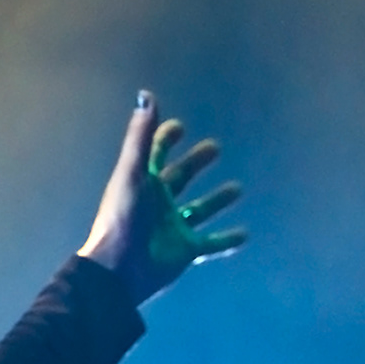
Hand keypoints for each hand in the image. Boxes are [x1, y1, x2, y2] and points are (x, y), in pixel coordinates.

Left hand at [78, 91, 246, 306]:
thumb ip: (140, 136)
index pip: (155, 154)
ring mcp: (173, 227)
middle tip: (215, 148)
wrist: (119, 269)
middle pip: (180, 177)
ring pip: (199, 209)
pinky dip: (227, 241)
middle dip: (196, 163)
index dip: (164, 138)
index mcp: (143, 182)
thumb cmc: (122, 217)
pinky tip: (245, 234)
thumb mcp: (132, 172)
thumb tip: (146, 95)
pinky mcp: (185, 250)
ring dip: (217, 200)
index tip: (179, 127)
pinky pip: (210, 244)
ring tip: (237, 188)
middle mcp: (159, 203)